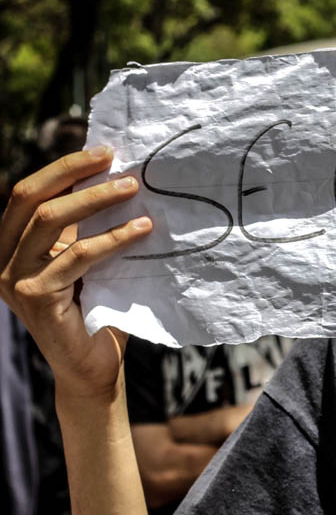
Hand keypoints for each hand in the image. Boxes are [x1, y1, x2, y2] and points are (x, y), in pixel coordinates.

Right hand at [0, 146, 151, 400]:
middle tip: (116, 160)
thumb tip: (115, 176)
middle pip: (30, 198)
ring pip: (50, 220)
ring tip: (133, 188)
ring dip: (96, 199)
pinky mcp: (37, 297)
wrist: (92, 364)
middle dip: (73, 172)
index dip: (62, 168)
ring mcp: (13, 279)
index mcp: (9, 244)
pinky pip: (77, 255)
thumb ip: (83, 226)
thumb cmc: (95, 306)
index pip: (26, 192)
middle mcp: (1, 259)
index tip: (103, 150)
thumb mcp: (85, 257)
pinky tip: (142, 229)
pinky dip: (113, 238)